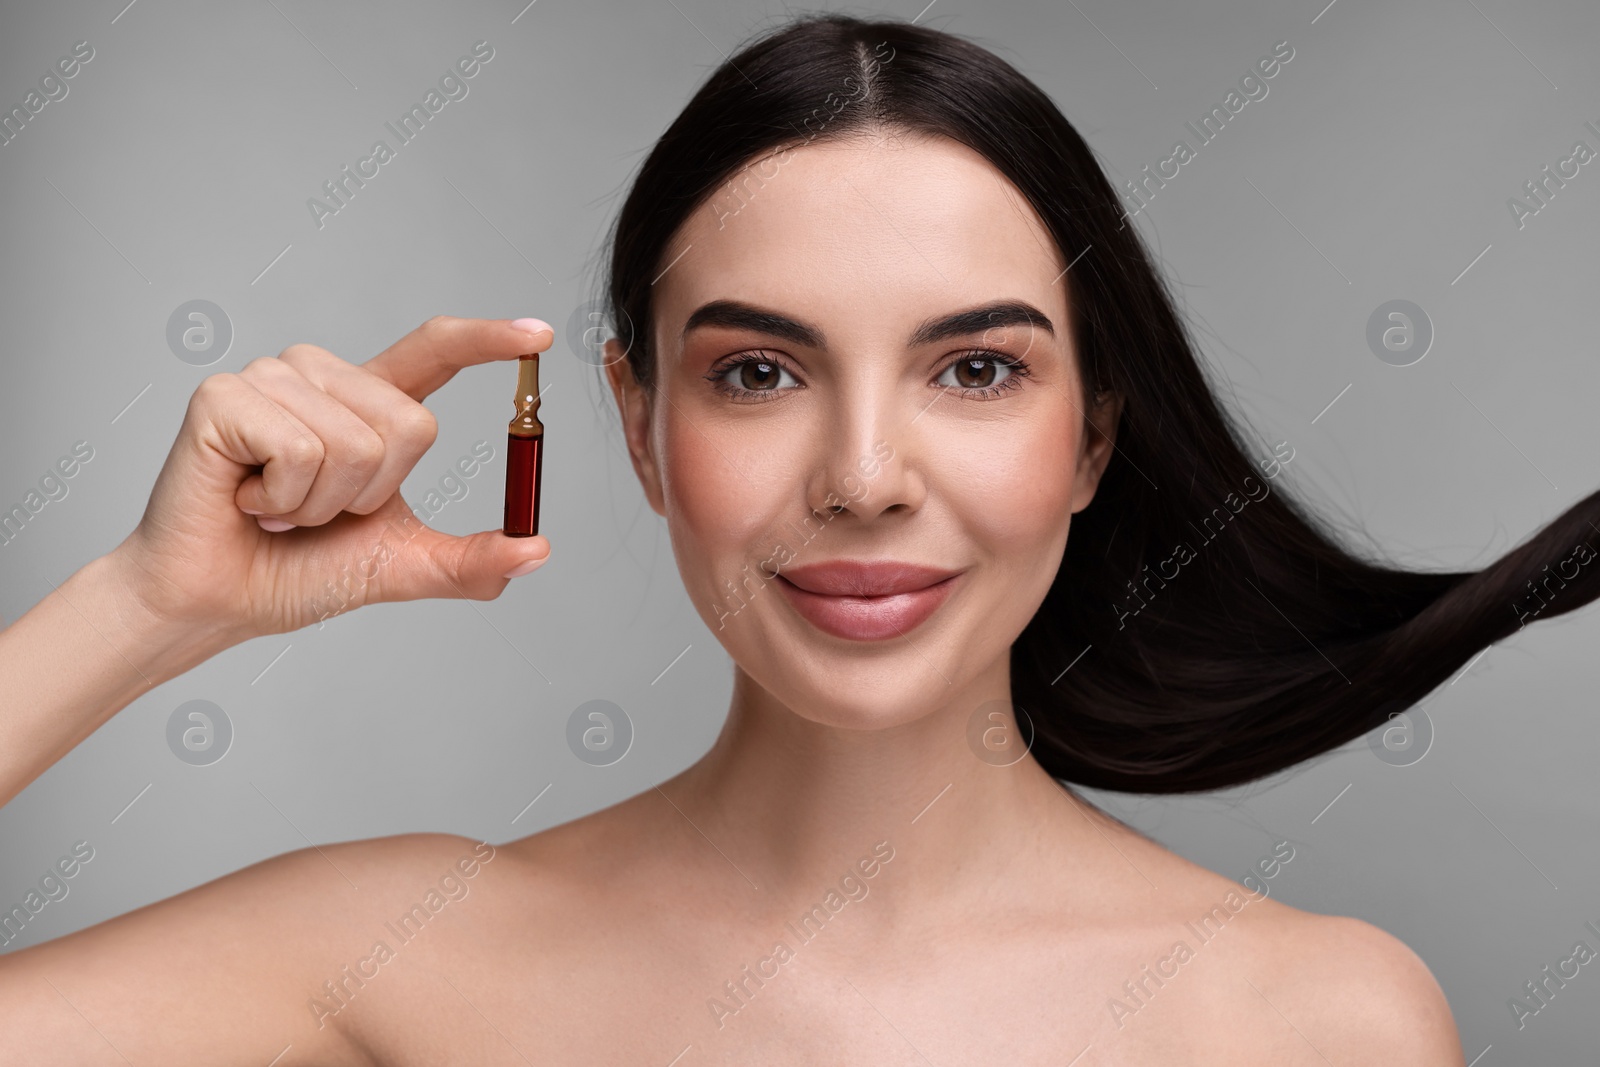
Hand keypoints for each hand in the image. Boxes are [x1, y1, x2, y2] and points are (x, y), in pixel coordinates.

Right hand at [111, 315, 553, 642]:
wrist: (221, 601)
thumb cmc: (299, 571)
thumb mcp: (402, 565)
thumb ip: (470, 559)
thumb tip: (536, 551)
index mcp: (369, 403)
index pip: (436, 351)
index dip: (487, 340)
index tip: (541, 334)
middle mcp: (323, 376)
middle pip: (410, 424)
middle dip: (371, 494)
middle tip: (315, 510)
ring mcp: (273, 378)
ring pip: (355, 441)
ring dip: (321, 502)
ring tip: (278, 506)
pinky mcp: (226, 395)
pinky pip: (299, 447)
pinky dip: (283, 497)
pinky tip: (249, 499)